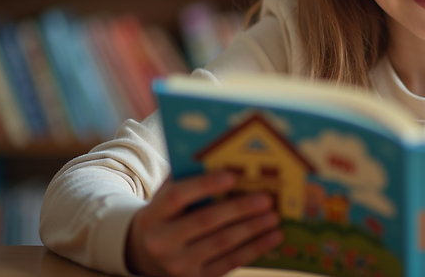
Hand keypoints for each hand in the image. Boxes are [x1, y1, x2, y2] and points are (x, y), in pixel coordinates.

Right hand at [125, 172, 282, 276]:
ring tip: (274, 216)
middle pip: (204, 221)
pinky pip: (230, 263)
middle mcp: (161, 243)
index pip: (177, 197)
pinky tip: (273, 236)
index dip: (204, 185)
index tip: (232, 176)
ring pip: (221, 244)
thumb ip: (188, 179)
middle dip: (238, 209)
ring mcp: (178, 265)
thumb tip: (226, 161)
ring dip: (251, 229)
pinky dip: (255, 248)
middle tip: (266, 199)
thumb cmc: (169, 214)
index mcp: (152, 216)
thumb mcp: (168, 198)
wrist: (150, 254)